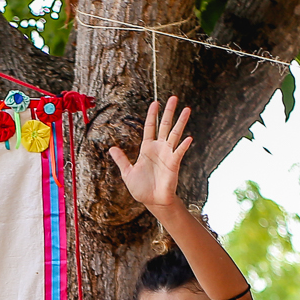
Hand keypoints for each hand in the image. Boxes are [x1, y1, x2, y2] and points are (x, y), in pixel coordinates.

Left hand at [108, 97, 194, 211]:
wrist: (153, 201)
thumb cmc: (141, 188)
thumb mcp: (127, 173)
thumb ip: (121, 159)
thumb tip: (112, 148)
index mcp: (147, 148)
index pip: (150, 127)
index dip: (152, 115)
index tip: (155, 102)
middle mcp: (159, 148)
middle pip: (165, 125)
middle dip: (169, 112)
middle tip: (173, 98)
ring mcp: (168, 154)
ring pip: (175, 134)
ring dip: (181, 122)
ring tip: (187, 109)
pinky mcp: (174, 164)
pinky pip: (179, 152)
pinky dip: (183, 146)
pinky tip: (188, 138)